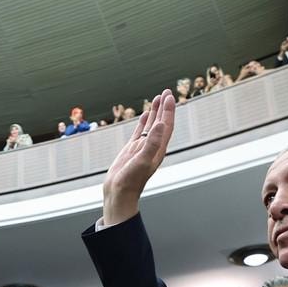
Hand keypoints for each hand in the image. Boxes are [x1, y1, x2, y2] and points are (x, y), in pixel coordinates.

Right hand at [102, 90, 174, 226]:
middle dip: (164, 107)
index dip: (168, 110)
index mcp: (158, 149)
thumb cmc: (130, 181)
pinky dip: (143, 122)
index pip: (166, 125)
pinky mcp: (132, 150)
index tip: (168, 96)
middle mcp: (152, 147)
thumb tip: (161, 124)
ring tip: (158, 98)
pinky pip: (139, 132)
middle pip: (161, 122)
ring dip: (155, 112)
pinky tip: (144, 115)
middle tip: (166, 92)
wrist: (119, 193)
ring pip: (151, 125)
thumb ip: (152, 142)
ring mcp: (142, 148)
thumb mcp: (142, 161)